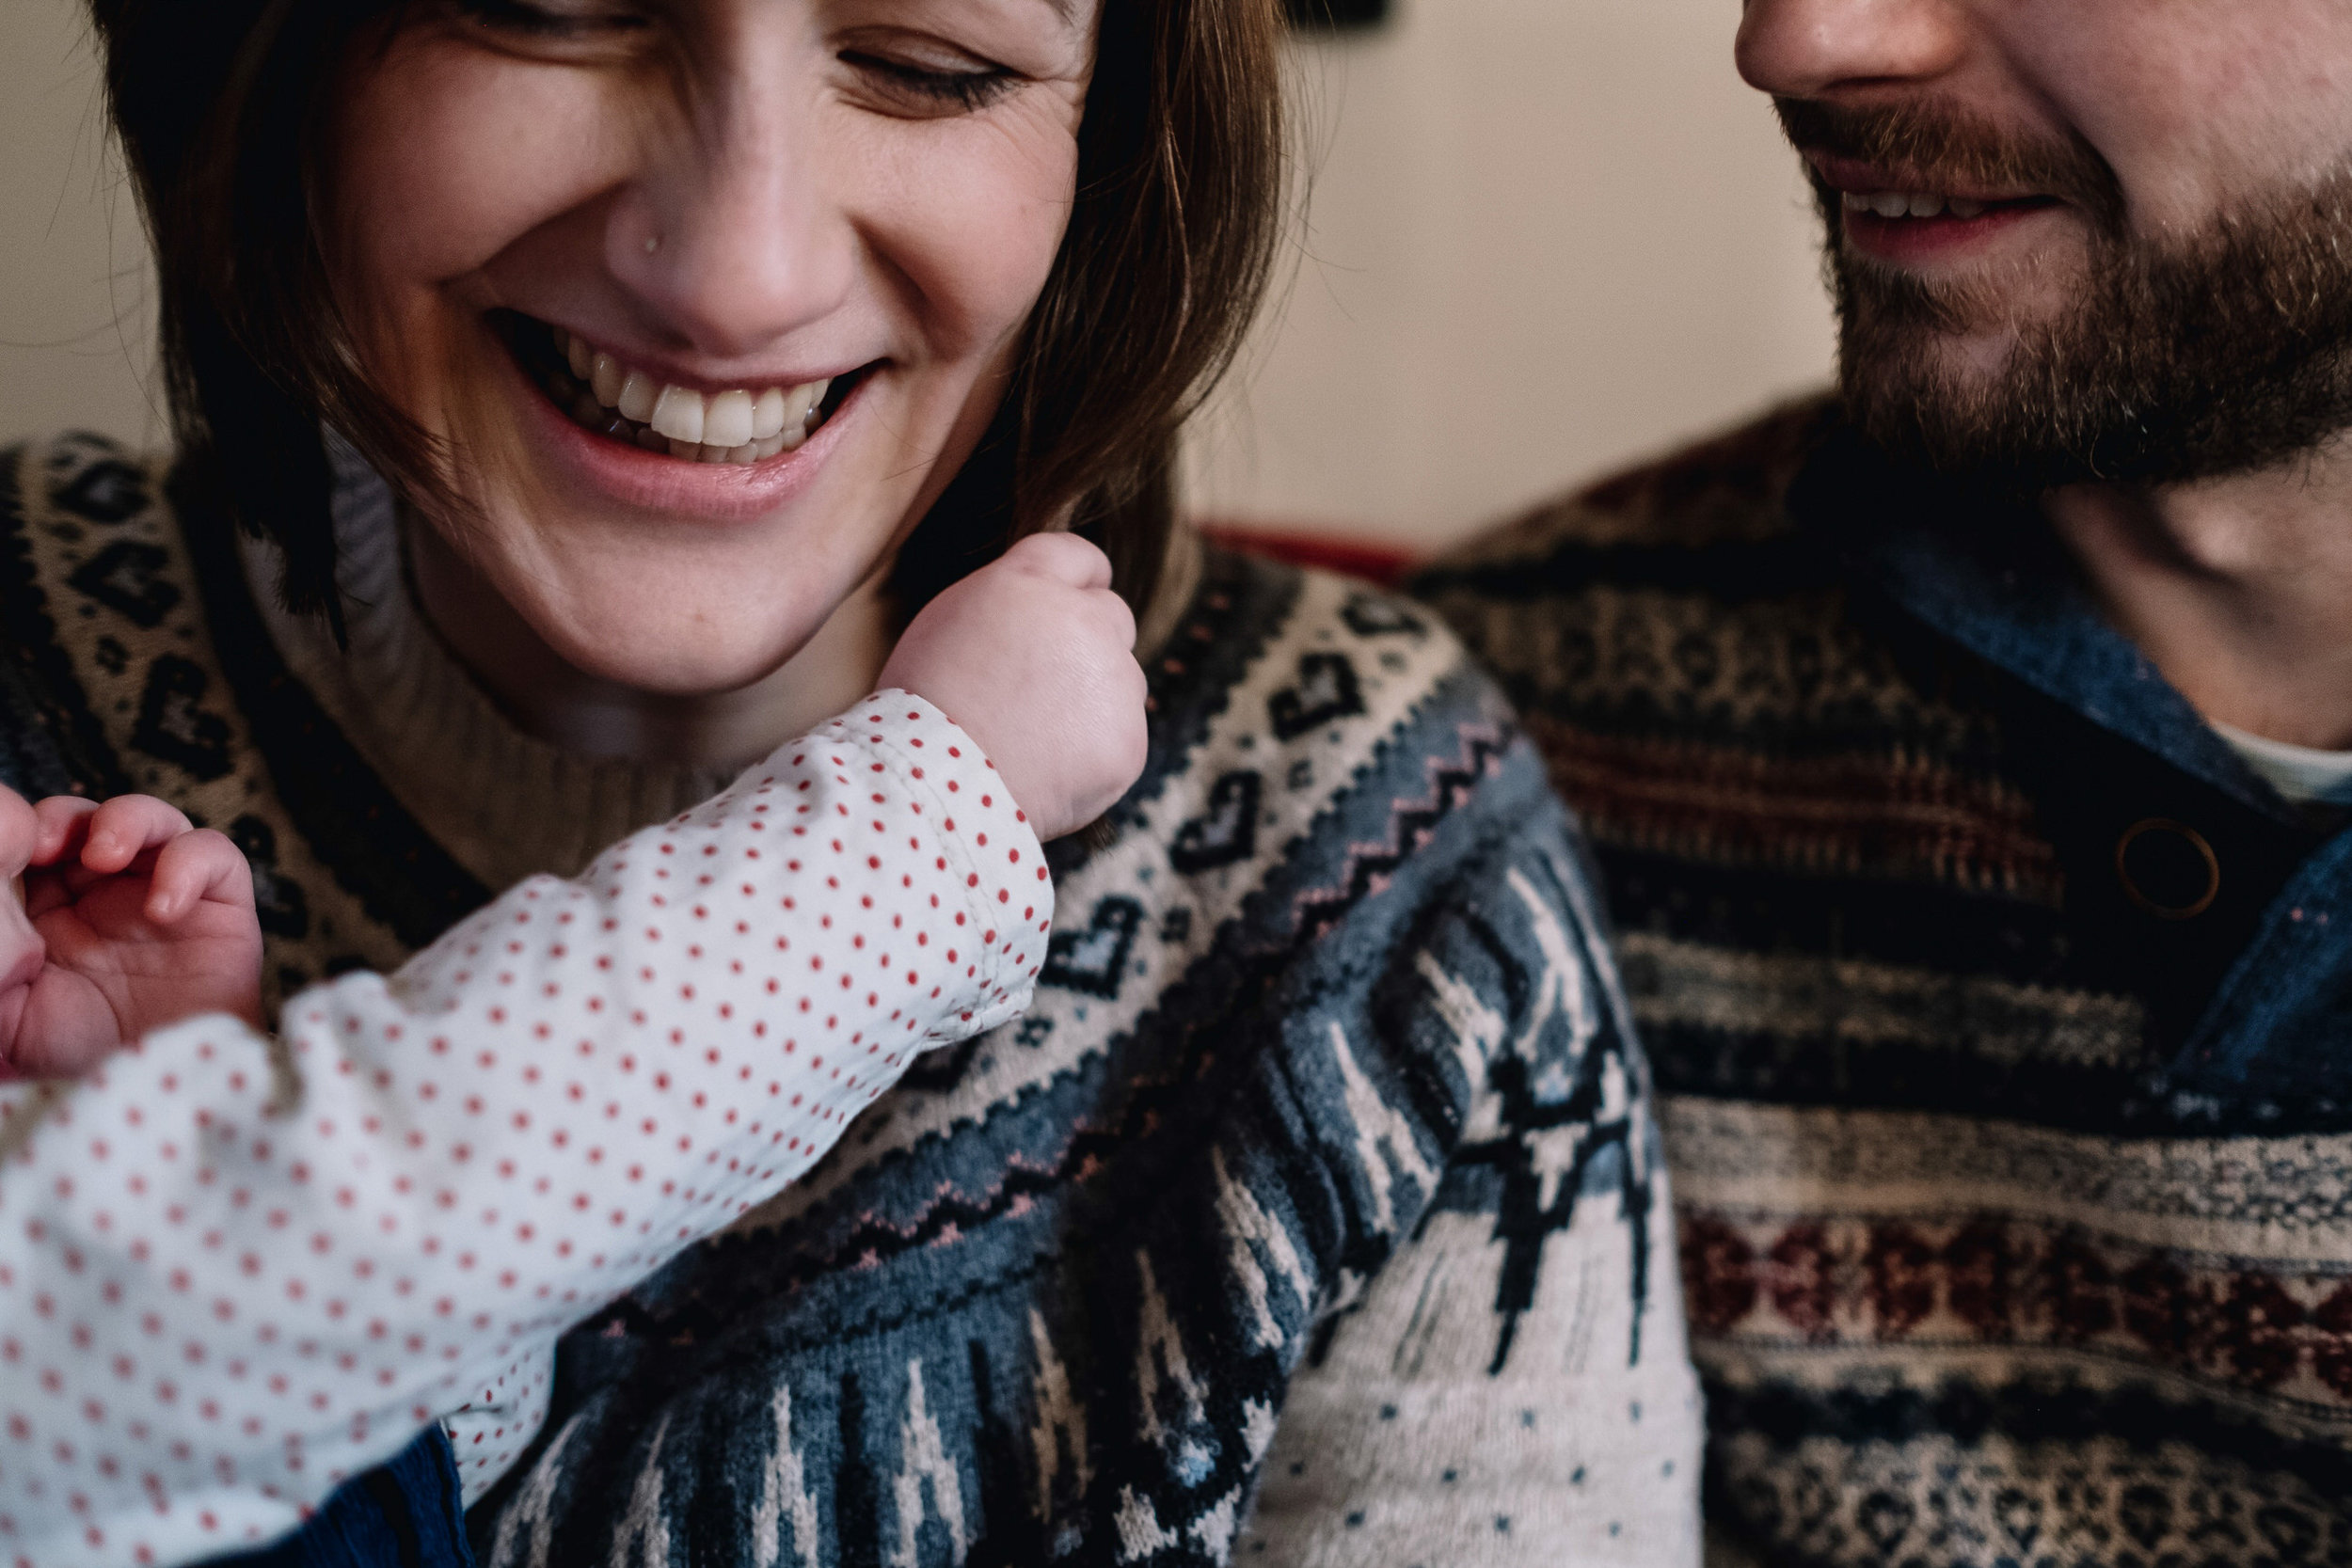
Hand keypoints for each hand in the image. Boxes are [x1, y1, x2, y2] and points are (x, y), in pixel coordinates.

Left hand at [0, 787, 262, 1078]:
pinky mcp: (222, 909)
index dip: (24, 831)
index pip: (40, 844)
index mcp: (54, 911)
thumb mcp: (6, 1012)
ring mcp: (169, 898)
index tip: (10, 851)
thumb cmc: (77, 1061)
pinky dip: (189, 864)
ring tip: (105, 853)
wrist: (156, 1096)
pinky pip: (215, 856)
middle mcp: (111, 897)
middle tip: (48, 844)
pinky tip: (162, 906)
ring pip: (156, 821)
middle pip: (92, 821)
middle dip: (68, 818)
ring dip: (127, 820)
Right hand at [879, 532, 1148, 840]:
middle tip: (1043, 685)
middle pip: (1111, 616)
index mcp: (1032, 583)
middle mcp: (1085, 620)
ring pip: (1120, 682)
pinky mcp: (1128, 739)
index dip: (1078, 581)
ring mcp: (1115, 681)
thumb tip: (1036, 615)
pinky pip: (1120, 740)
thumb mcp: (946, 624)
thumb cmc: (922, 708)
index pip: (1079, 558)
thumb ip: (1007, 606)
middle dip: (1088, 642)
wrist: (936, 782)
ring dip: (1091, 701)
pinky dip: (1092, 756)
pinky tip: (1047, 771)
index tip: (1075, 599)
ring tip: (1032, 738)